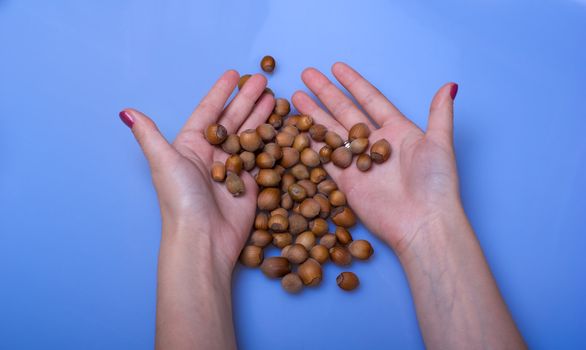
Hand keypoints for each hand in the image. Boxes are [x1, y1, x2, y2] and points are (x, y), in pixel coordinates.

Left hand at [120, 71, 273, 273]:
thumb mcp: (163, 162)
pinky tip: (280, 126)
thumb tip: (126, 111)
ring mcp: (232, 168)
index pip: (209, 111)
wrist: (203, 238)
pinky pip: (261, 156)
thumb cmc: (181, 200)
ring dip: (261, 116)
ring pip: (249, 134)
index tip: (234, 74)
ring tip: (274, 97)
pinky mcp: (250, 183)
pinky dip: (271, 140)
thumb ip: (149, 135)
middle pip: (233, 119)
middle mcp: (211, 154)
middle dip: (247, 99)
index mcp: (191, 145)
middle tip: (263, 80)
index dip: (221, 92)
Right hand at [292, 62, 459, 254]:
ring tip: (295, 97)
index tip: (336, 67)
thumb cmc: (436, 183)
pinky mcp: (347, 183)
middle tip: (307, 75)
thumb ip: (439, 114)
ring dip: (314, 115)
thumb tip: (449, 85)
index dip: (353, 83)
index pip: (370, 99)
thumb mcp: (440, 144)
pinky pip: (326, 159)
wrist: (423, 222)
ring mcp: (359, 163)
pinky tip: (299, 129)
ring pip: (332, 132)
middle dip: (325, 94)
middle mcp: (375, 144)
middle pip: (344, 112)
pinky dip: (312, 146)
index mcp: (397, 131)